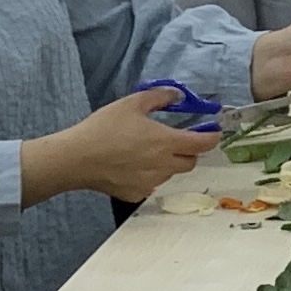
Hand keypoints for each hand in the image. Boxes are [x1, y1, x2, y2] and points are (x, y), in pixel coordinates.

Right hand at [24, 89, 208, 205]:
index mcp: (166, 142)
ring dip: (168, 163)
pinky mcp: (136, 194)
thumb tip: (177, 95)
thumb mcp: (132, 103)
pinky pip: (151, 184)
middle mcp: (163, 166)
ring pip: (170, 173)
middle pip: (190, 162)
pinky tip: (131, 165)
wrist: (77, 158)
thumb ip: (159, 97)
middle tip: (176, 139)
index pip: (202, 144)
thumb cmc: (104, 127)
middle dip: (189, 151)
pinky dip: (149, 175)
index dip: (212, 138)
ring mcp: (151, 183)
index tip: (213, 132)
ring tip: (146, 151)